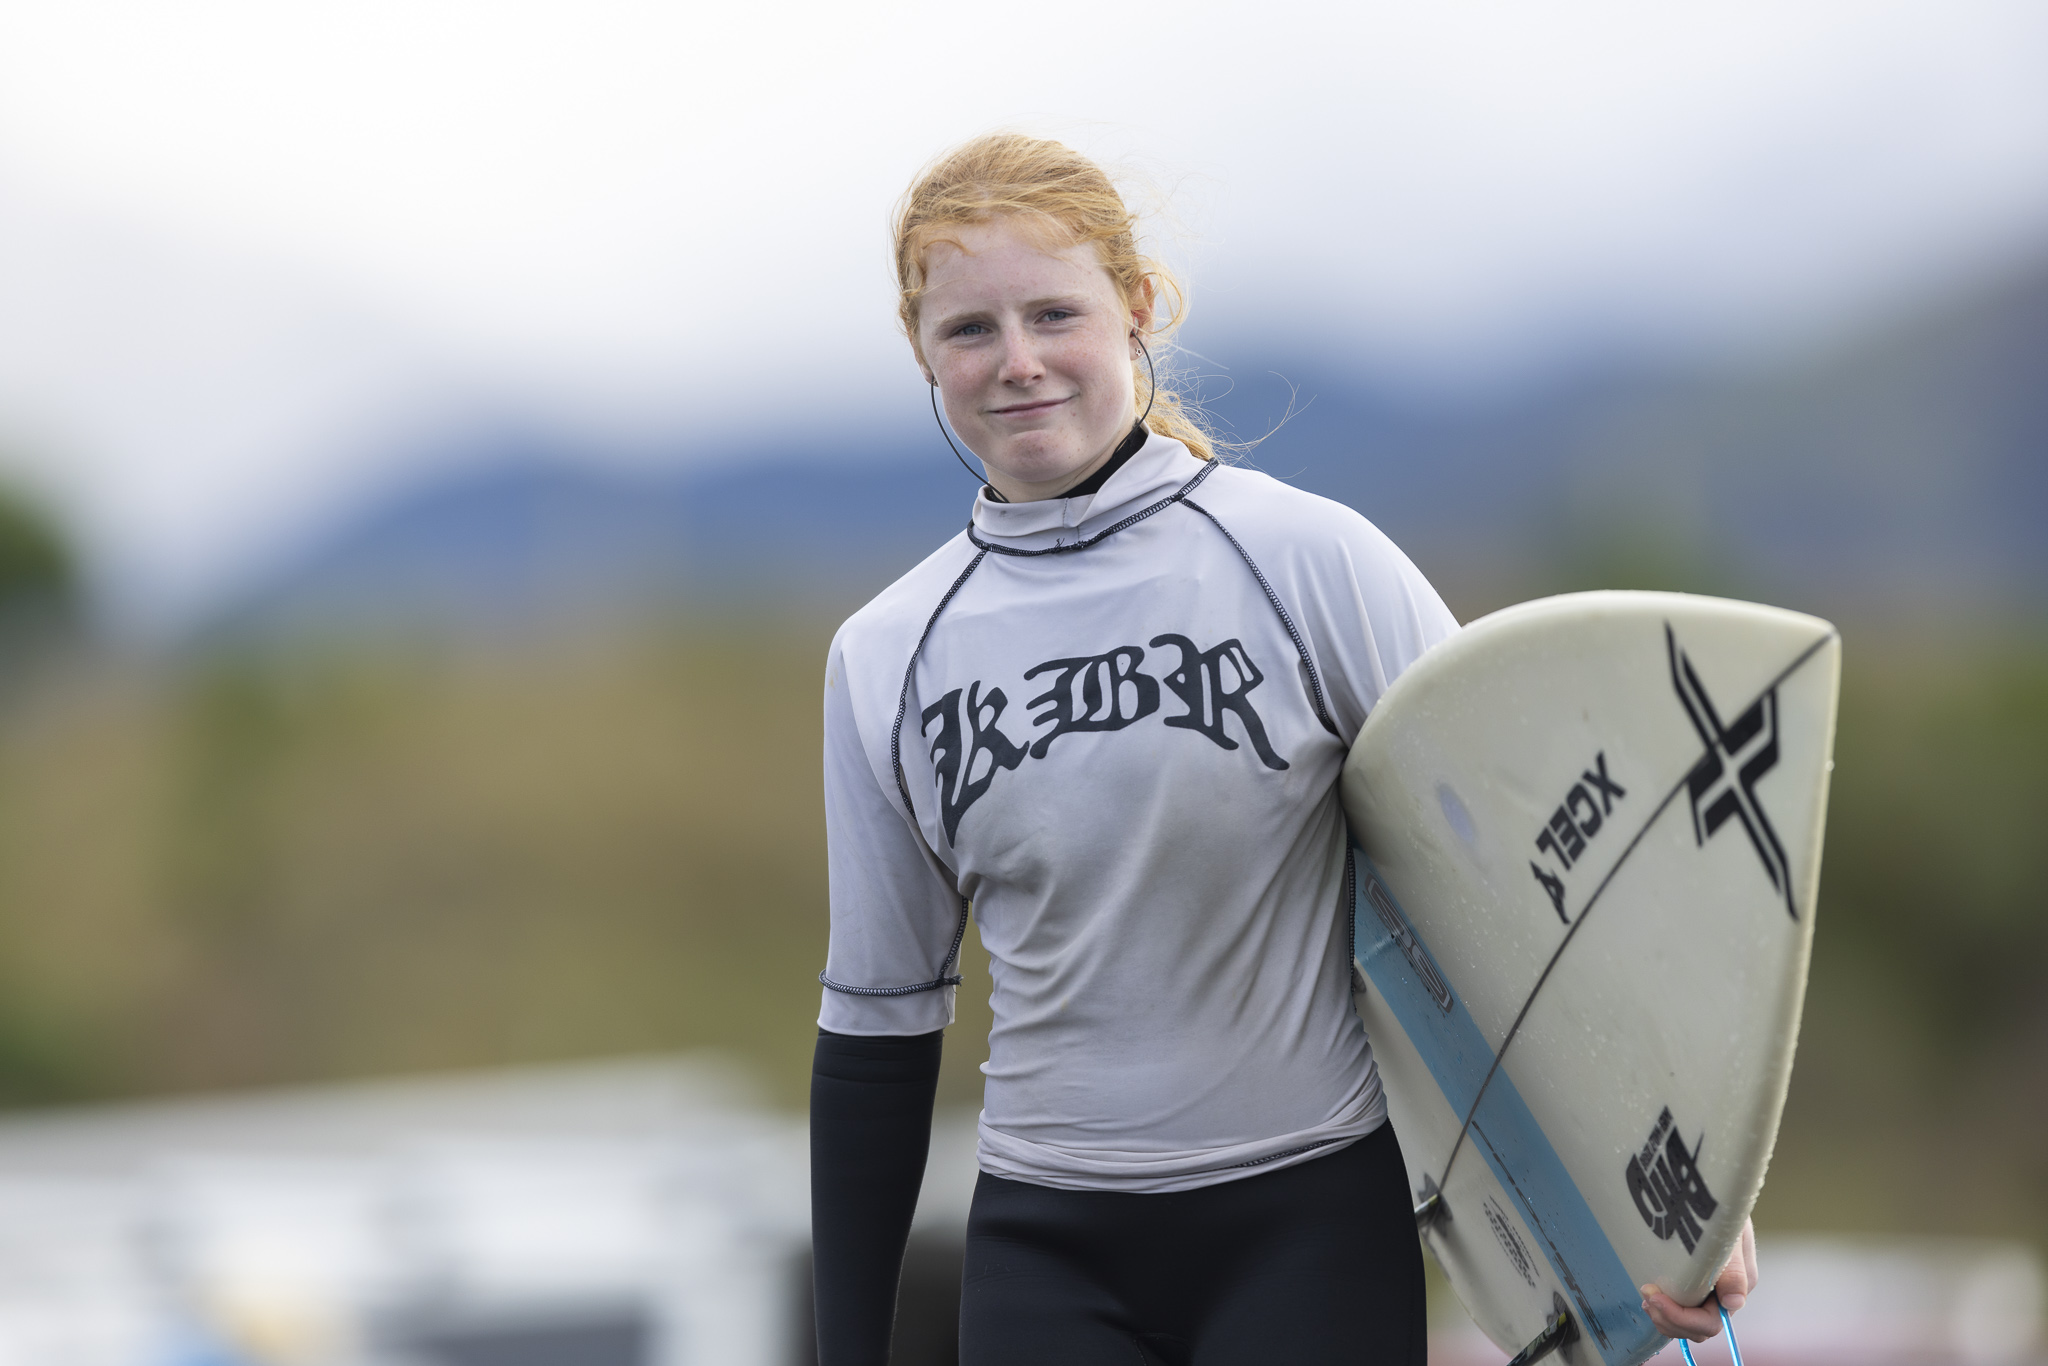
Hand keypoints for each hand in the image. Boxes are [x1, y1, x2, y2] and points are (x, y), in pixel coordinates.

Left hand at [1641, 1219, 1756, 1341]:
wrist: (1713, 1192)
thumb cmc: (1723, 1209)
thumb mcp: (1729, 1234)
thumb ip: (1733, 1269)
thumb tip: (1733, 1302)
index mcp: (1736, 1288)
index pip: (1710, 1323)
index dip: (1681, 1317)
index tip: (1656, 1296)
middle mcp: (1723, 1295)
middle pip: (1697, 1329)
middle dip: (1669, 1319)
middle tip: (1646, 1295)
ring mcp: (1709, 1292)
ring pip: (1686, 1325)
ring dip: (1664, 1317)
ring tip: (1646, 1297)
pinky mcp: (1694, 1285)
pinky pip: (1680, 1310)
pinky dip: (1664, 1309)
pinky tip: (1651, 1295)